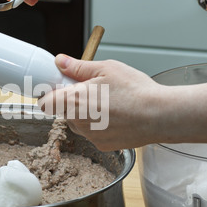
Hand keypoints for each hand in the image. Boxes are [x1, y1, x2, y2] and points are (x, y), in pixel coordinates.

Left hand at [38, 55, 206, 150]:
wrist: (160, 115)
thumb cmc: (136, 90)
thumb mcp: (106, 68)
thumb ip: (78, 67)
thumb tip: (60, 61)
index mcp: (75, 100)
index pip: (45, 103)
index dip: (51, 94)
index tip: (60, 88)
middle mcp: (78, 121)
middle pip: (63, 112)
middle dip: (73, 101)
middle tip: (93, 91)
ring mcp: (90, 135)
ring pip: (79, 123)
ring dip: (86, 114)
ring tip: (109, 104)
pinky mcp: (102, 145)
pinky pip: (93, 134)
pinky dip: (100, 126)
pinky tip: (116, 117)